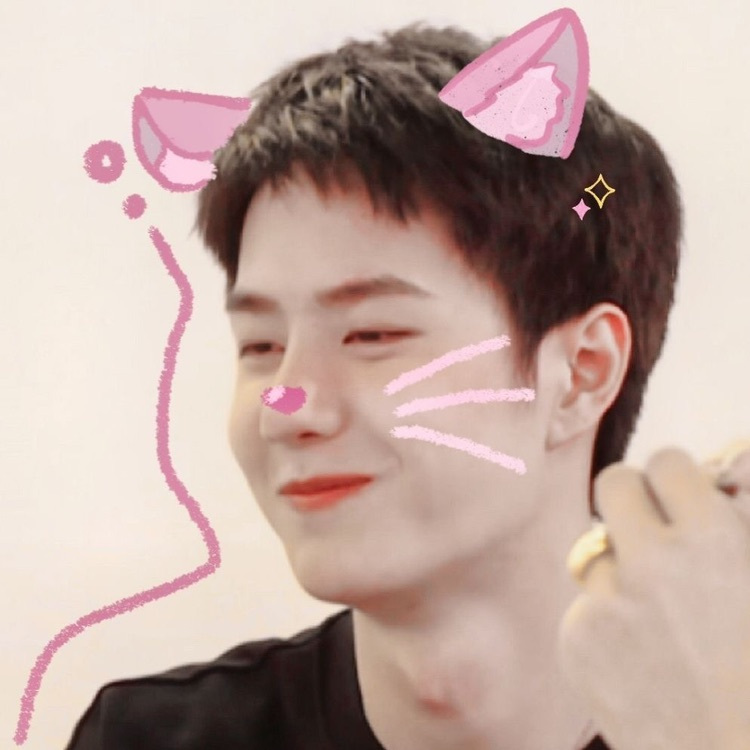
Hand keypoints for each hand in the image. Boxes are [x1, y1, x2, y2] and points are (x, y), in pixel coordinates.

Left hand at [557, 446, 749, 749]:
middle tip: (651, 527)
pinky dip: (606, 620)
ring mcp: (605, 601)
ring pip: (596, 547)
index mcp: (713, 541)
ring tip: (660, 616)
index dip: (677, 479)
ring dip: (621, 567)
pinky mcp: (575, 640)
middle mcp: (650, 562)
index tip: (681, 495)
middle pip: (613, 482)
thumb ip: (740, 522)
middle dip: (633, 497)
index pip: (667, 462)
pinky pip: (584, 603)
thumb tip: (733, 467)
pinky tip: (642, 659)